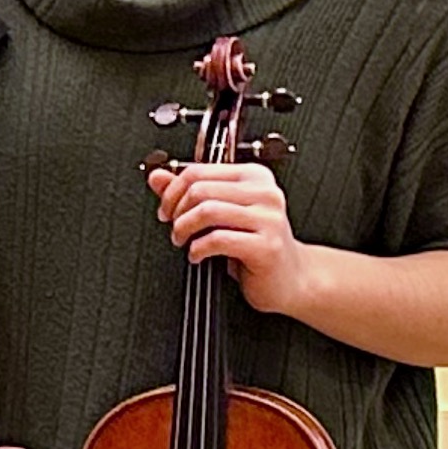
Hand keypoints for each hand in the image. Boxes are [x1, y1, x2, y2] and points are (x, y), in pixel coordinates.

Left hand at [151, 158, 314, 316]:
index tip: (166, 209)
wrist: (290, 277)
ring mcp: (268, 218)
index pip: (198, 171)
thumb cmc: (255, 244)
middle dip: (176, 212)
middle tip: (174, 228)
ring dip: (184, 229)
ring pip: (207, 211)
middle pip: (199, 189)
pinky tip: (198, 255)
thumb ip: (189, 193)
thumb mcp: (220, 213)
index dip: (172, 191)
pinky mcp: (266, 246)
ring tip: (184, 241)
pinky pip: (218, 240)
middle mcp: (264, 193)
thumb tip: (157, 177)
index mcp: (253, 177)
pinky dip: (198, 249)